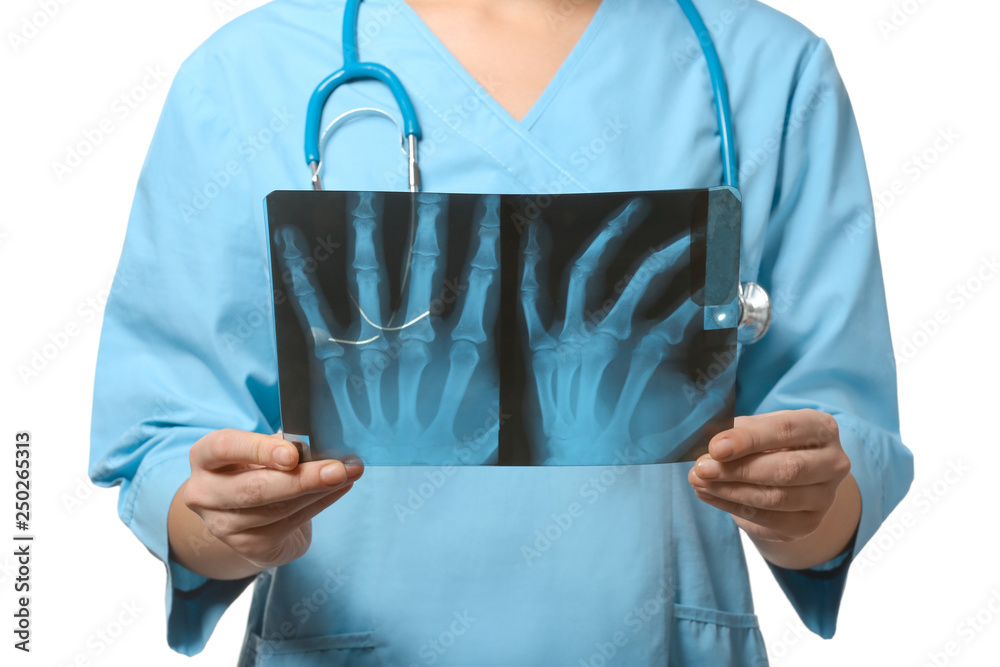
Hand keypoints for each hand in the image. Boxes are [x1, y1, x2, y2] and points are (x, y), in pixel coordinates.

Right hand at [179, 428, 362, 571]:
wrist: (242, 515)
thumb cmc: (254, 469)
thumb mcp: (260, 451)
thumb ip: (282, 446)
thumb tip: (319, 447)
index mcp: (205, 458)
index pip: (225, 448)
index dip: (260, 450)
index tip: (294, 453)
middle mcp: (205, 493)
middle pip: (254, 489)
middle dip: (303, 479)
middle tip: (339, 469)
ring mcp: (223, 526)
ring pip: (277, 509)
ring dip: (319, 491)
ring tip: (347, 475)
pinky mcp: (248, 546)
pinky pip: (290, 524)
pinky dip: (320, 504)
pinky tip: (338, 490)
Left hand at [276, 192, 500, 464]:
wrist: (405, 477)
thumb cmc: (459, 443)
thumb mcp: (495, 403)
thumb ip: (500, 359)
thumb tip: (521, 326)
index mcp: (464, 345)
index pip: (481, 276)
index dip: (486, 239)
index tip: (489, 210)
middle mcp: (420, 336)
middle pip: (426, 264)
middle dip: (429, 224)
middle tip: (427, 196)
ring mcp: (376, 347)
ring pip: (372, 276)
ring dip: (368, 234)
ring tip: (364, 202)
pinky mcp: (337, 362)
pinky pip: (315, 311)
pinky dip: (300, 277)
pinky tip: (291, 246)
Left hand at [519, 196, 728, 463]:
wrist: (571, 470)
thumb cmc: (625, 446)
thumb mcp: (681, 422)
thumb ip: (708, 388)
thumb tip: (728, 358)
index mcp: (647, 352)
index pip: (691, 305)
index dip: (711, 287)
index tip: (721, 274)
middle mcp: (609, 335)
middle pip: (648, 274)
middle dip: (677, 249)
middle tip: (691, 235)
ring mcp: (571, 335)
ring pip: (590, 270)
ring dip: (612, 234)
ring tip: (630, 211)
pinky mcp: (539, 344)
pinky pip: (530, 296)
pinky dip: (531, 263)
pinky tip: (535, 232)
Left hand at [688, 409, 852, 543]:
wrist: (793, 477)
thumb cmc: (772, 442)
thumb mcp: (758, 427)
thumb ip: (737, 432)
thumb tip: (709, 447)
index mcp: (821, 427)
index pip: (786, 430)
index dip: (749, 439)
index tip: (716, 447)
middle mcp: (833, 462)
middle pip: (786, 469)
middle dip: (737, 469)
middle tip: (702, 468)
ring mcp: (826, 496)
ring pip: (776, 498)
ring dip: (731, 491)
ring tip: (699, 482)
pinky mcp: (809, 522)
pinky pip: (770, 519)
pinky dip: (734, 508)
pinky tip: (709, 495)